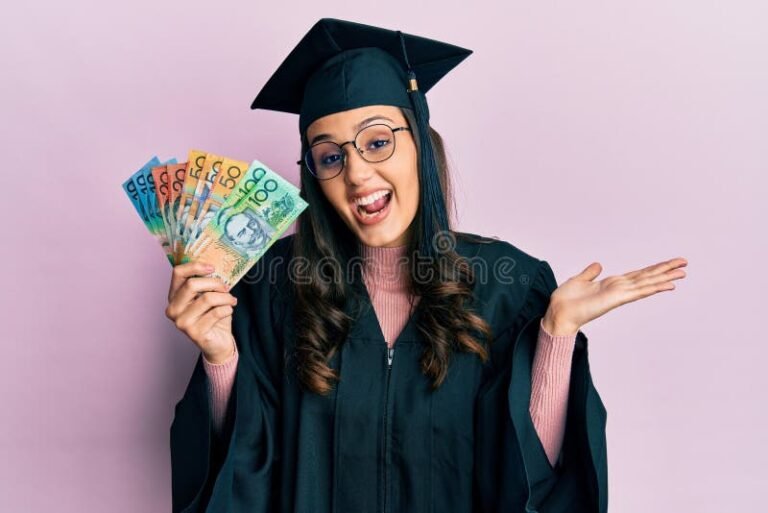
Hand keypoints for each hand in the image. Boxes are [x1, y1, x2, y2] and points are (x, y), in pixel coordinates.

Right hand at [165, 260, 238, 362]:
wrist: (219, 342)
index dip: (195, 266)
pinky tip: (229, 311)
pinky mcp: (194, 333)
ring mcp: (182, 322)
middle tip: (226, 288)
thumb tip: (215, 267)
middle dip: (215, 283)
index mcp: (174, 296)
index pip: (178, 273)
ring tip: (232, 300)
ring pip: (207, 298)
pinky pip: (216, 312)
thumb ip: (206, 283)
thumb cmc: (213, 316)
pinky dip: (228, 309)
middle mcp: (173, 309)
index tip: (212, 268)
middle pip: (192, 284)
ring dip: (225, 297)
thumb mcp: (208, 296)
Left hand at [542, 257, 687, 335]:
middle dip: (666, 270)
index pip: (638, 274)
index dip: (653, 268)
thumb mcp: (579, 280)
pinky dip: (654, 287)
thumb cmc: (566, 300)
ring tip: (684, 272)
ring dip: (666, 277)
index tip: (668, 263)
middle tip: (685, 263)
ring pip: (648, 283)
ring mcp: (620, 294)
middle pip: (648, 277)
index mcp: (611, 284)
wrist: (558, 312)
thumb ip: (590, 273)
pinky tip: (668, 285)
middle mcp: (619, 288)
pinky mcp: (617, 298)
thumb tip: (599, 265)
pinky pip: (640, 291)